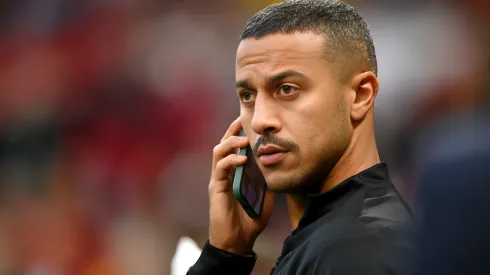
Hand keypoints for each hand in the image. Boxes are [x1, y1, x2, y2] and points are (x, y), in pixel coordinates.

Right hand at [208, 118, 274, 254]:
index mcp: (234, 173)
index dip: (239, 133)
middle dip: (232, 130)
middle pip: (224, 144)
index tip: (249, 122)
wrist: (237, 241)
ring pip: (218, 151)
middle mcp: (224, 173)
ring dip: (231, 142)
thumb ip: (267, 182)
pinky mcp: (216, 187)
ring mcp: (218, 179)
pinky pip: (220, 168)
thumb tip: (278, 167)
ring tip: (244, 139)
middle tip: (242, 120)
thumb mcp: (265, 197)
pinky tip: (242, 159)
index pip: (234, 148)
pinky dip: (230, 160)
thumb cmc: (249, 221)